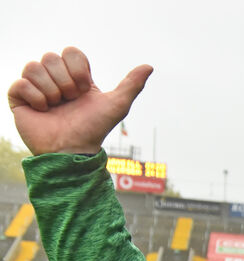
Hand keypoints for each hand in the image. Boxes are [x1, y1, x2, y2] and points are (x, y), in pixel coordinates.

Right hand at [8, 47, 151, 154]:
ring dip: (50, 90)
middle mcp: (54, 78)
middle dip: (65, 82)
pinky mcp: (19, 98)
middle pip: (51, 57)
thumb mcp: (117, 106)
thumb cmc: (94, 129)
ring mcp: (35, 87)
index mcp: (74, 76)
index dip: (78, 69)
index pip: (72, 52)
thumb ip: (132, 85)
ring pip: (33, 66)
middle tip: (69, 101)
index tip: (84, 91)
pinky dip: (35, 97)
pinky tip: (43, 110)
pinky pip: (19, 83)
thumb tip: (149, 66)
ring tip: (56, 107)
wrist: (72, 151)